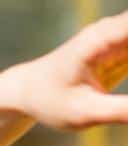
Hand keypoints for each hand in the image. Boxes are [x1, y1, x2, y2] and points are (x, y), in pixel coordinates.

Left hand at [12, 10, 127, 130]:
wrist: (26, 91)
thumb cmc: (49, 101)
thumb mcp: (84, 113)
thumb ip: (125, 112)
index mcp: (101, 40)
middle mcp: (113, 31)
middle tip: (120, 76)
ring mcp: (120, 38)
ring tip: (114, 81)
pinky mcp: (125, 48)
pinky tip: (124, 75)